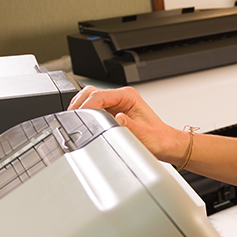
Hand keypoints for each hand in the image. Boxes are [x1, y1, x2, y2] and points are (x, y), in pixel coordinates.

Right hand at [68, 85, 184, 164]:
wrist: (164, 144)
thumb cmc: (158, 138)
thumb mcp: (143, 134)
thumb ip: (128, 125)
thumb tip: (116, 118)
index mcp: (128, 96)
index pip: (100, 95)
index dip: (87, 105)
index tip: (79, 115)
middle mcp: (121, 97)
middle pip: (91, 92)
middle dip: (79, 103)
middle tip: (71, 117)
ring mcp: (116, 103)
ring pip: (90, 98)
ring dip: (81, 106)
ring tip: (74, 119)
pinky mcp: (112, 111)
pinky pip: (94, 108)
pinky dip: (85, 112)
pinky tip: (82, 121)